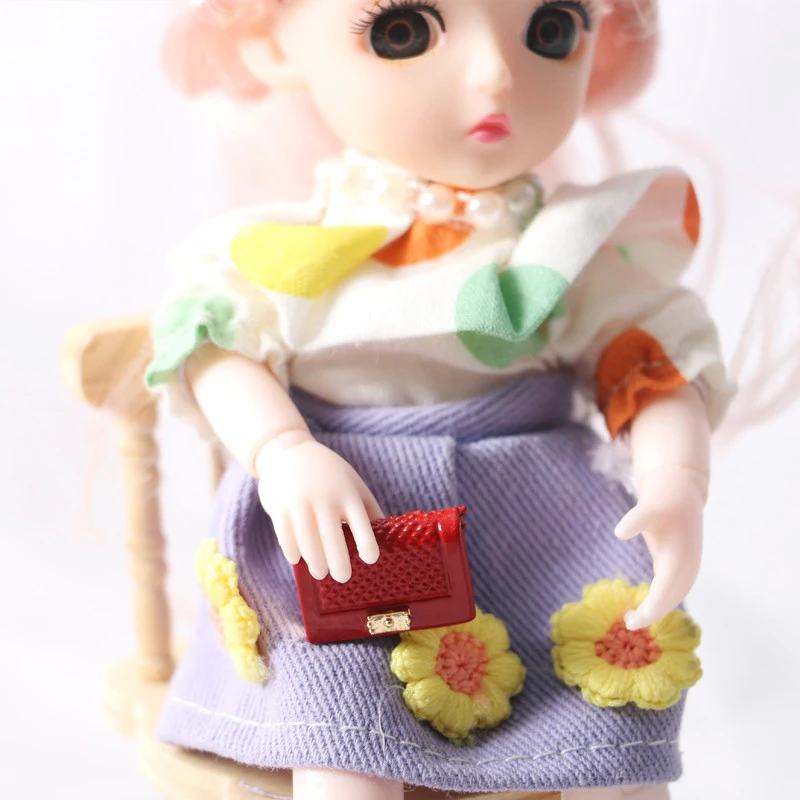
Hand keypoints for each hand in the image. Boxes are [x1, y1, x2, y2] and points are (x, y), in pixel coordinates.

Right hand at [254, 430, 383, 582]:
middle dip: (339, 563)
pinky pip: (285, 535)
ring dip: (315, 561)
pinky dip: (292, 550)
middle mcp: (324, 499)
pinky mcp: (279, 507)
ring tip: (320, 573)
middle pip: (332, 539)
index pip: (361, 523)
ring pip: (308, 541)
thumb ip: (368, 507)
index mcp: (347, 493)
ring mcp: (300, 502)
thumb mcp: (352, 482)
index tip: (370, 559)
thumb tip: (387, 534)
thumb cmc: (329, 473)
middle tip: (343, 578)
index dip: (367, 543)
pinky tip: (297, 559)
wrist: (289, 451)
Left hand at [614, 465, 707, 629]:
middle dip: (651, 614)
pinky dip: (662, 599)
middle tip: (627, 623)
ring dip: (657, 609)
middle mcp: (687, 568)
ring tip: (633, 618)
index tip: (631, 621)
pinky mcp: (683, 564)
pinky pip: (674, 589)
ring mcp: (688, 567)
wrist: (681, 493)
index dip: (649, 610)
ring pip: (674, 597)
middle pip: (671, 601)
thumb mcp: (647, 508)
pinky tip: (645, 604)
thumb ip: (635, 520)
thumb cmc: (663, 501)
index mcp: (679, 559)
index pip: (664, 594)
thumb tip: (619, 532)